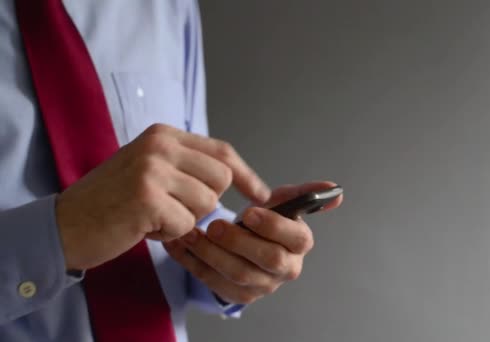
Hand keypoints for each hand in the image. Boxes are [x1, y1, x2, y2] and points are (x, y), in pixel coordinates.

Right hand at [56, 124, 269, 270]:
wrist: (65, 224)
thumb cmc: (112, 201)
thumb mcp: (150, 168)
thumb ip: (186, 166)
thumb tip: (233, 178)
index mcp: (163, 134)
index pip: (222, 152)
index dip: (247, 175)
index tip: (262, 195)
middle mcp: (159, 145)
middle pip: (221, 178)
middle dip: (206, 202)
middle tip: (172, 208)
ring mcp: (152, 169)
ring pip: (206, 203)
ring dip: (184, 219)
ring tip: (152, 216)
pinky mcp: (147, 198)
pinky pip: (186, 223)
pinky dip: (170, 234)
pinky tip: (143, 227)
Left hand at [163, 182, 342, 304]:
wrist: (248, 244)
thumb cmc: (266, 221)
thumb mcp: (283, 203)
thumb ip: (304, 193)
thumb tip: (336, 189)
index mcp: (299, 243)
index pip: (295, 238)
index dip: (272, 226)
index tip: (249, 211)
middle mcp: (286, 269)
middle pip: (266, 260)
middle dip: (239, 241)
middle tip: (215, 225)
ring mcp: (262, 286)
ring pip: (237, 274)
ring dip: (210, 253)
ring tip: (191, 233)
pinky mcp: (238, 296)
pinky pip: (213, 283)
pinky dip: (193, 263)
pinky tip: (180, 244)